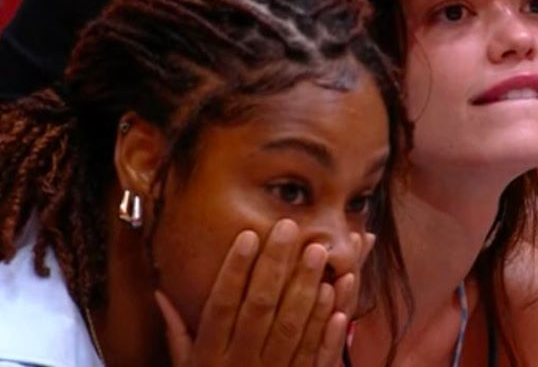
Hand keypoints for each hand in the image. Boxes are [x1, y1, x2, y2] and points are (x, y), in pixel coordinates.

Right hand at [156, 219, 370, 366]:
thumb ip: (177, 332)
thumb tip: (159, 292)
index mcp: (208, 357)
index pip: (221, 304)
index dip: (235, 269)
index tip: (249, 234)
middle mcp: (239, 364)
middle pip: (259, 308)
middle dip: (276, 265)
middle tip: (291, 227)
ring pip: (291, 327)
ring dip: (306, 287)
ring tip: (318, 251)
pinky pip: (316, 354)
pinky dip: (327, 325)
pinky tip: (335, 295)